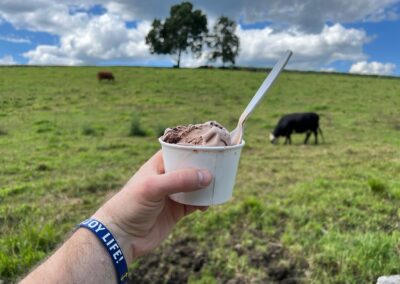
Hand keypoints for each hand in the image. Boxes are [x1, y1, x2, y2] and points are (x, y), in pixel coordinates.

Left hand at [92, 151, 211, 262]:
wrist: (121, 237)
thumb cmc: (130, 205)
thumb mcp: (153, 187)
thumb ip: (179, 180)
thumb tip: (208, 176)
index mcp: (159, 164)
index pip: (180, 149)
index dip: (196, 146)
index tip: (214, 144)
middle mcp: (167, 176)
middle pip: (192, 167)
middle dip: (206, 167)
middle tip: (222, 166)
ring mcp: (173, 194)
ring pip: (196, 185)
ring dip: (207, 185)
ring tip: (219, 184)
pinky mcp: (177, 210)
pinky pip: (196, 203)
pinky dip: (204, 203)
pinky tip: (209, 204)